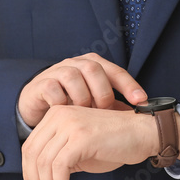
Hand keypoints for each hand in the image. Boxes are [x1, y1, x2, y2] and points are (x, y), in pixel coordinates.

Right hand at [18, 53, 147, 127]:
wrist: (38, 107)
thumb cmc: (72, 105)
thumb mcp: (95, 104)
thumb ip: (113, 106)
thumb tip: (140, 115)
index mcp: (93, 65)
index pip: (115, 71)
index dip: (129, 85)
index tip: (142, 101)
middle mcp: (75, 64)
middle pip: (93, 68)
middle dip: (102, 92)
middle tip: (104, 111)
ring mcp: (56, 71)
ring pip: (73, 76)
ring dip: (82, 98)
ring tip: (84, 115)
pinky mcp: (40, 83)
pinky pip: (53, 88)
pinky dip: (62, 102)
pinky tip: (66, 114)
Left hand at [21, 106, 156, 179]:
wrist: (144, 133)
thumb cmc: (116, 143)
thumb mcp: (80, 150)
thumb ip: (59, 159)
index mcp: (56, 115)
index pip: (30, 147)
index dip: (29, 173)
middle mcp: (59, 115)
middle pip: (32, 155)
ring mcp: (70, 124)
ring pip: (44, 164)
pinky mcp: (81, 137)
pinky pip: (59, 168)